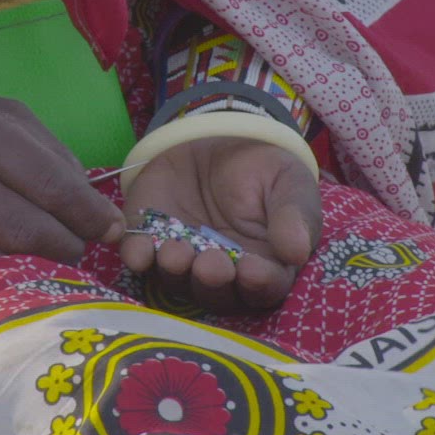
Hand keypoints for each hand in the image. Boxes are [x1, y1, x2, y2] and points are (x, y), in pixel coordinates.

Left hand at [118, 137, 321, 313]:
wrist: (217, 140)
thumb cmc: (263, 170)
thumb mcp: (289, 184)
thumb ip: (294, 216)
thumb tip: (297, 251)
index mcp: (264, 265)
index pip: (264, 288)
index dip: (258, 284)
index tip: (252, 270)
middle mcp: (222, 274)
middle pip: (216, 294)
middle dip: (212, 281)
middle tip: (211, 264)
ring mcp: (183, 261)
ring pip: (177, 282)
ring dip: (176, 272)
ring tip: (177, 251)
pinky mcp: (149, 241)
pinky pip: (140, 257)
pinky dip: (137, 256)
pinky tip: (137, 252)